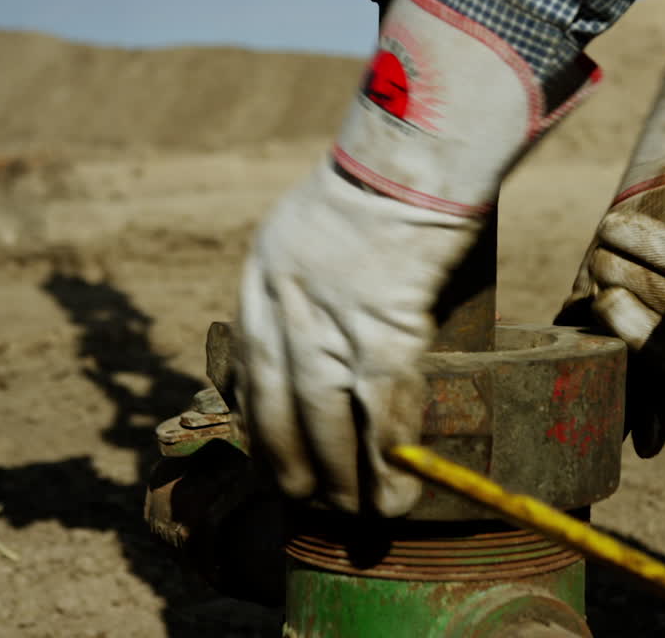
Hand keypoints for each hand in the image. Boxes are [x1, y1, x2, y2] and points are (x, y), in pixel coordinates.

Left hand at [237, 165, 477, 514]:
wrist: (412, 153)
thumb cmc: (379, 178)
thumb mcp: (311, 219)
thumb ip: (307, 273)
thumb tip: (330, 324)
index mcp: (262, 275)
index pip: (251, 369)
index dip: (262, 424)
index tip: (273, 457)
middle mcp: (282, 302)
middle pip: (279, 404)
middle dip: (290, 463)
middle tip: (308, 501)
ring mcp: (328, 317)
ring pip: (323, 418)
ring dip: (339, 475)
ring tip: (356, 512)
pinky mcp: (382, 328)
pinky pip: (378, 410)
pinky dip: (386, 458)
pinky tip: (394, 492)